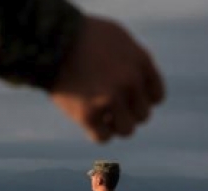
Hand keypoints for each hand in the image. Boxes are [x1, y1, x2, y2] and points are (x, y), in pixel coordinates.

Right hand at [49, 15, 164, 142]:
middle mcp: (129, 81)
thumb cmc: (84, 36)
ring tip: (100, 113)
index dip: (141, 99)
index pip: (156, 97)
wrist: (50, 39)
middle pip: (142, 116)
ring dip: (114, 125)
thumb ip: (136, 62)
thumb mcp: (119, 39)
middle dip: (127, 112)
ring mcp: (109, 99)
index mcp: (141, 62)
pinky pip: (103, 138)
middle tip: (109, 104)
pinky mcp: (88, 114)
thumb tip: (144, 85)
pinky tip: (87, 120)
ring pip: (126, 130)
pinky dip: (97, 132)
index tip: (127, 97)